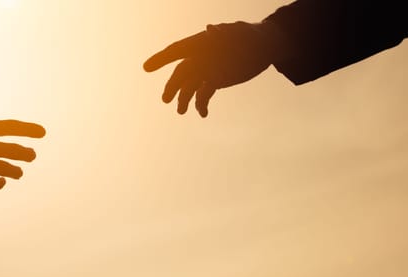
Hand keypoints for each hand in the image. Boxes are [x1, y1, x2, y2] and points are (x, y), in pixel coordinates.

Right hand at [144, 22, 273, 116]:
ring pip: (189, 86)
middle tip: (165, 99)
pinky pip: (203, 94)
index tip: (147, 68)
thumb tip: (210, 29)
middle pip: (181, 73)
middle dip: (172, 86)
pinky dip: (201, 104)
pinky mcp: (214, 81)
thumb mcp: (240, 31)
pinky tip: (203, 114)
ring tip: (181, 111)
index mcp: (201, 44)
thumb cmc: (250, 34)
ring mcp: (206, 71)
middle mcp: (200, 58)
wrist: (263, 48)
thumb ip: (225, 31)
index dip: (161, 58)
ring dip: (184, 99)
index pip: (177, 50)